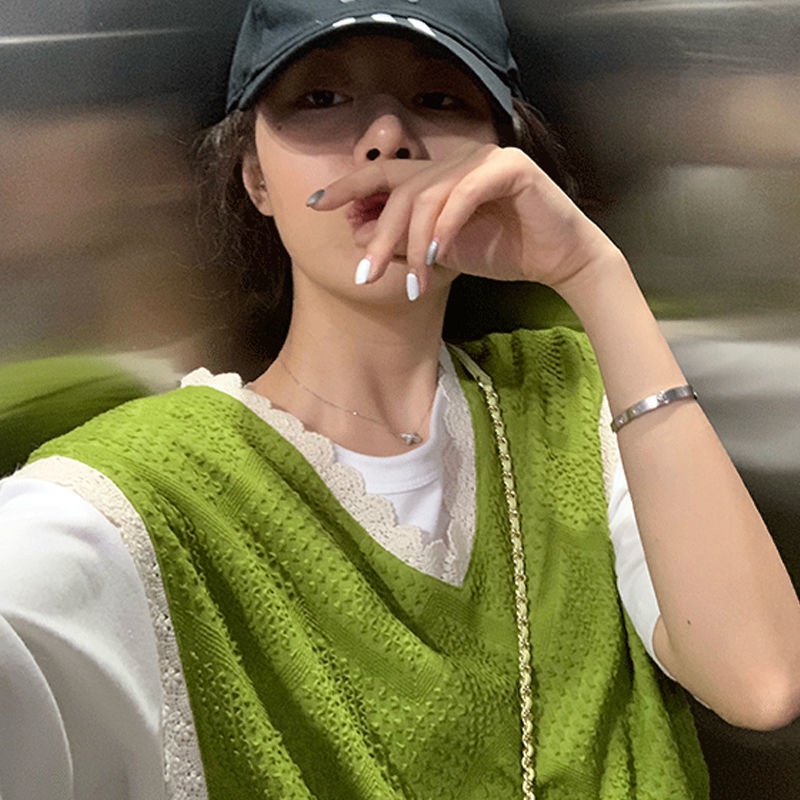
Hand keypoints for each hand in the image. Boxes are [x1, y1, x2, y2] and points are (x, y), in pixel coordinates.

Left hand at [307, 143, 620, 296]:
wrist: (557, 260)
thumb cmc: (501, 252)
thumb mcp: (441, 253)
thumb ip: (405, 243)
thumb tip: (360, 237)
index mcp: (438, 176)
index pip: (384, 174)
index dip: (349, 186)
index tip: (316, 204)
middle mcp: (456, 160)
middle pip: (400, 191)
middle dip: (380, 236)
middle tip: (366, 274)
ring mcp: (483, 159)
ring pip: (428, 196)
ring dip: (414, 243)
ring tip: (413, 282)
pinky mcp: (509, 168)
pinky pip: (464, 195)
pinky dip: (446, 227)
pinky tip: (436, 257)